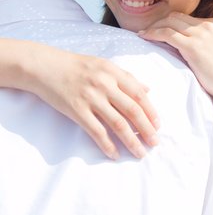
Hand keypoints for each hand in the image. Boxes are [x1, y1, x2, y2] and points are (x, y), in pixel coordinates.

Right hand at [26, 47, 159, 159]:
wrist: (46, 66)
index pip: (139, 94)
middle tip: (155, 143)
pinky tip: (115, 154)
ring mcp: (91, 98)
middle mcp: (105, 85)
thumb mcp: (104, 65)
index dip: (151, 111)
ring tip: (140, 152)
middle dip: (146, 129)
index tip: (158, 125)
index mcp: (114, 72)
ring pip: (117, 123)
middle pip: (132, 110)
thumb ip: (126, 77)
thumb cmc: (77, 65)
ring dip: (131, 141)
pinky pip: (96, 131)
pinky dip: (107, 145)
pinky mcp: (77, 110)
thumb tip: (147, 89)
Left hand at [138, 12, 212, 98]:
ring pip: (169, 22)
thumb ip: (200, 40)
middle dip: (159, 21)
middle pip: (175, 16)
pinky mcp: (192, 46)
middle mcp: (207, 25)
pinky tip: (145, 37)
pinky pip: (167, 34)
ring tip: (143, 33)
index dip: (169, 21)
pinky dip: (153, 33)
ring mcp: (200, 35)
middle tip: (147, 30)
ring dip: (153, 26)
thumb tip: (179, 40)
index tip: (158, 27)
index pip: (185, 17)